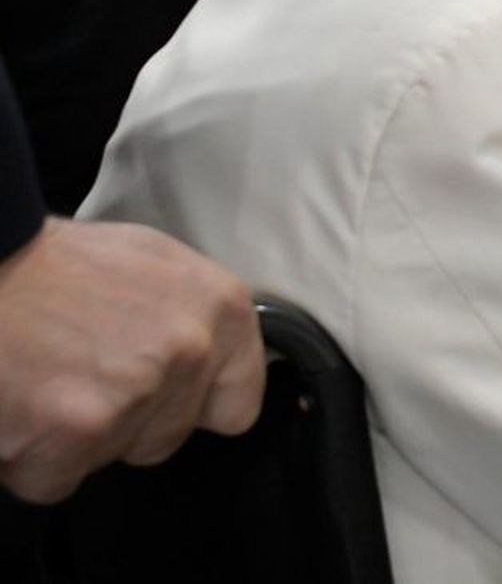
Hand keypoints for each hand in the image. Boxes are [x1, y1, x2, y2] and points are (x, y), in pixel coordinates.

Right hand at [0, 218, 265, 503]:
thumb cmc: (56, 264)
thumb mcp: (154, 265)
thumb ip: (193, 320)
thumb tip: (209, 364)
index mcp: (221, 308)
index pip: (238, 402)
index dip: (195, 408)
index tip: (166, 400)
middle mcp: (189, 352)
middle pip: (168, 436)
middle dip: (125, 422)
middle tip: (80, 373)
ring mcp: (134, 394)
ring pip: (111, 456)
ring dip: (75, 437)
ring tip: (46, 379)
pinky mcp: (75, 433)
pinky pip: (57, 479)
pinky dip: (30, 457)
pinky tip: (20, 404)